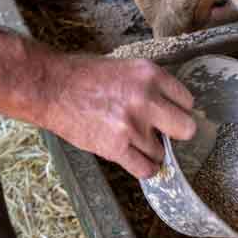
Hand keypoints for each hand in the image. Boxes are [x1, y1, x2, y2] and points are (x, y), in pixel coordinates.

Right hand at [41, 55, 196, 177]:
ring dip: (150, 150)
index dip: (177, 110)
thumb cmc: (83, 75)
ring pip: (161, 152)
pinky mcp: (116, 147)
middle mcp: (146, 99)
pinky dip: (143, 168)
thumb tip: (170, 106)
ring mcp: (132, 125)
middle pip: (186, 129)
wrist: (50, 87)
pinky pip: (145, 169)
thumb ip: (150, 85)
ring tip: (132, 140)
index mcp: (150, 74)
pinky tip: (134, 159)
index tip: (169, 114)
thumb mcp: (125, 68)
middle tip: (161, 132)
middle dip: (175, 133)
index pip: (187, 101)